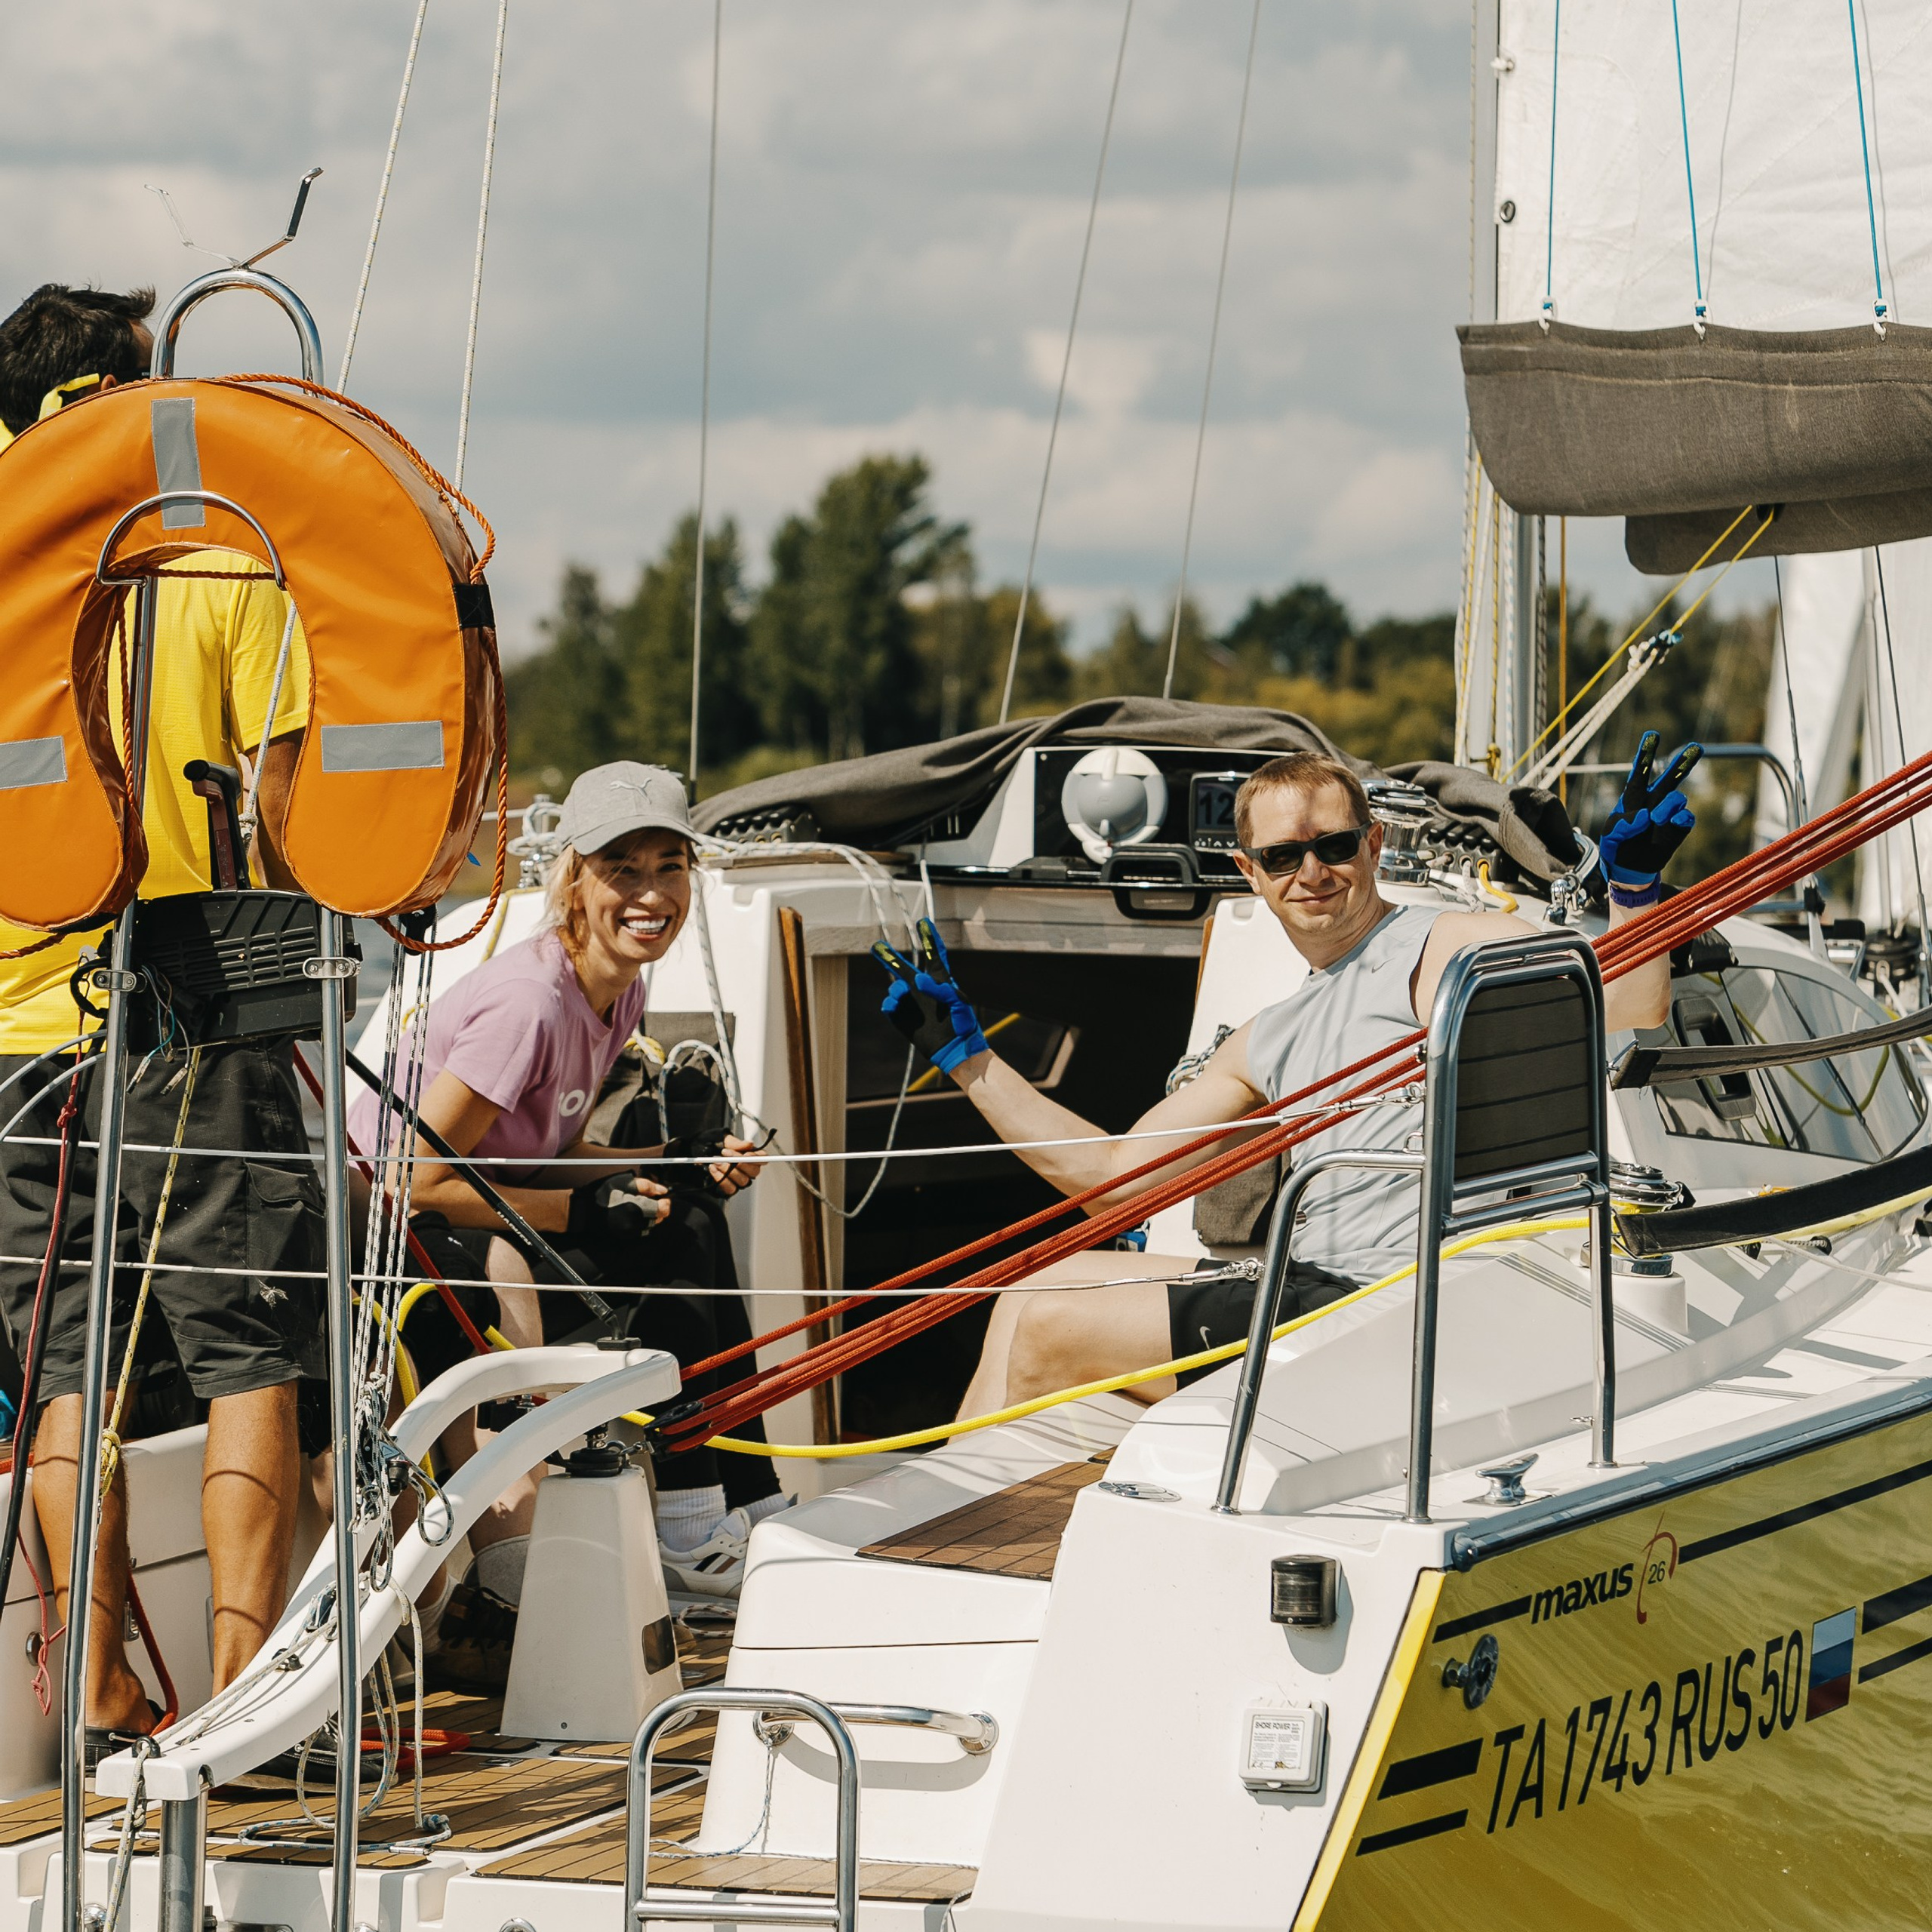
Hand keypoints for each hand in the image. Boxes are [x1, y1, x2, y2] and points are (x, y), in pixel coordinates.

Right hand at [566, 1172, 668, 1244]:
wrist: (584, 1211)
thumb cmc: (604, 1194)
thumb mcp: (625, 1182)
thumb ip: (647, 1186)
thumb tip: (663, 1191)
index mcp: (639, 1208)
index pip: (664, 1209)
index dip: (665, 1202)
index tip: (661, 1197)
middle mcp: (637, 1223)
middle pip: (658, 1218)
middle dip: (657, 1209)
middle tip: (648, 1200)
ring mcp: (631, 1232)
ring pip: (650, 1225)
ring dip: (650, 1216)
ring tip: (637, 1206)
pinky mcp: (625, 1237)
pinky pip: (640, 1231)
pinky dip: (641, 1223)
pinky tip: (632, 1215)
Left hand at [657, 1131, 761, 1197]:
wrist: (691, 1152)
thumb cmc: (708, 1142)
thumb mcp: (721, 1138)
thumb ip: (735, 1142)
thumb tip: (750, 1144)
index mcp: (748, 1154)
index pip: (762, 1158)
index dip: (757, 1158)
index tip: (747, 1154)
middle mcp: (745, 1169)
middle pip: (754, 1172)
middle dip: (740, 1164)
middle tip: (725, 1155)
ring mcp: (737, 1180)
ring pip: (742, 1181)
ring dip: (728, 1171)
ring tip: (715, 1161)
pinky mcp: (726, 1188)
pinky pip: (729, 1188)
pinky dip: (721, 1179)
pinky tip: (712, 1169)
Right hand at [871, 918, 988, 1073]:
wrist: (956, 1049)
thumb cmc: (963, 1024)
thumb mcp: (959, 1003)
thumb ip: (940, 988)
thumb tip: (917, 979)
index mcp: (941, 981)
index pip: (934, 955)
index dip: (929, 939)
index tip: (924, 922)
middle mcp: (923, 989)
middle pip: (904, 968)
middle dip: (891, 956)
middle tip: (878, 945)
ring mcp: (912, 1003)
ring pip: (896, 988)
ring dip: (896, 988)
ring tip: (901, 993)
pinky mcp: (903, 1018)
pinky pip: (890, 1007)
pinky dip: (889, 1003)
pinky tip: (893, 1005)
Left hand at [1599, 731, 1698, 888]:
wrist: (1629, 871)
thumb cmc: (1617, 848)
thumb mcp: (1610, 836)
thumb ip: (1623, 824)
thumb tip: (1645, 816)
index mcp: (1632, 799)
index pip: (1640, 774)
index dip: (1646, 754)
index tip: (1652, 735)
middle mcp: (1653, 802)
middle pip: (1669, 779)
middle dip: (1683, 763)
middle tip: (1696, 747)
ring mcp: (1667, 815)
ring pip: (1677, 798)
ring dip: (1667, 806)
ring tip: (1655, 819)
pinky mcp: (1677, 830)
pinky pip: (1686, 818)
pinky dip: (1682, 817)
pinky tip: (1675, 820)